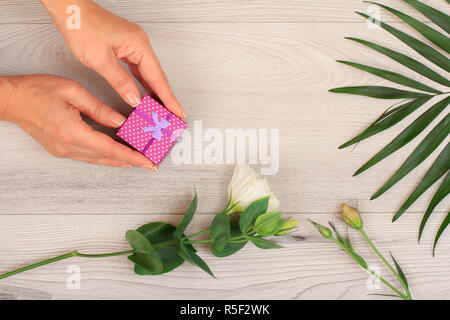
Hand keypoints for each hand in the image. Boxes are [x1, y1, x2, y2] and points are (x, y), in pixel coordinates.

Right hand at [1, 75, 156, 170]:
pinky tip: (116, 156)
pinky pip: (89, 156)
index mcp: (73, 132)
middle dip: (131, 161)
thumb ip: (99, 109)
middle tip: (150, 163)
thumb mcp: (73, 92)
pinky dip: (105, 156)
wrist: (10, 100)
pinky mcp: (61, 149)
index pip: (110, 149)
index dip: (133, 157)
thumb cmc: (37, 91)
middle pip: (107, 158)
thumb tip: (120, 122)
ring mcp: (64, 151)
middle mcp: (69, 147)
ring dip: (119, 160)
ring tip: (139, 159)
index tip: (149, 163)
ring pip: (98, 159)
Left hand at [40, 0, 184, 117]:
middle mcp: (140, 44)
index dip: (168, 98)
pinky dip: (143, 84)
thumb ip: (120, 82)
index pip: (158, 78)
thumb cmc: (82, 26)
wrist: (70, 9)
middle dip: (165, 98)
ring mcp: (134, 46)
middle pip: (157, 77)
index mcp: (139, 45)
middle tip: (172, 117)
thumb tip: (134, 99)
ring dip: (154, 92)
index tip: (178, 112)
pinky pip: (139, 70)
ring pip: (148, 74)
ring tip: (161, 110)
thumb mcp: (100, 60)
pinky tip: (145, 95)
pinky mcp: (125, 48)